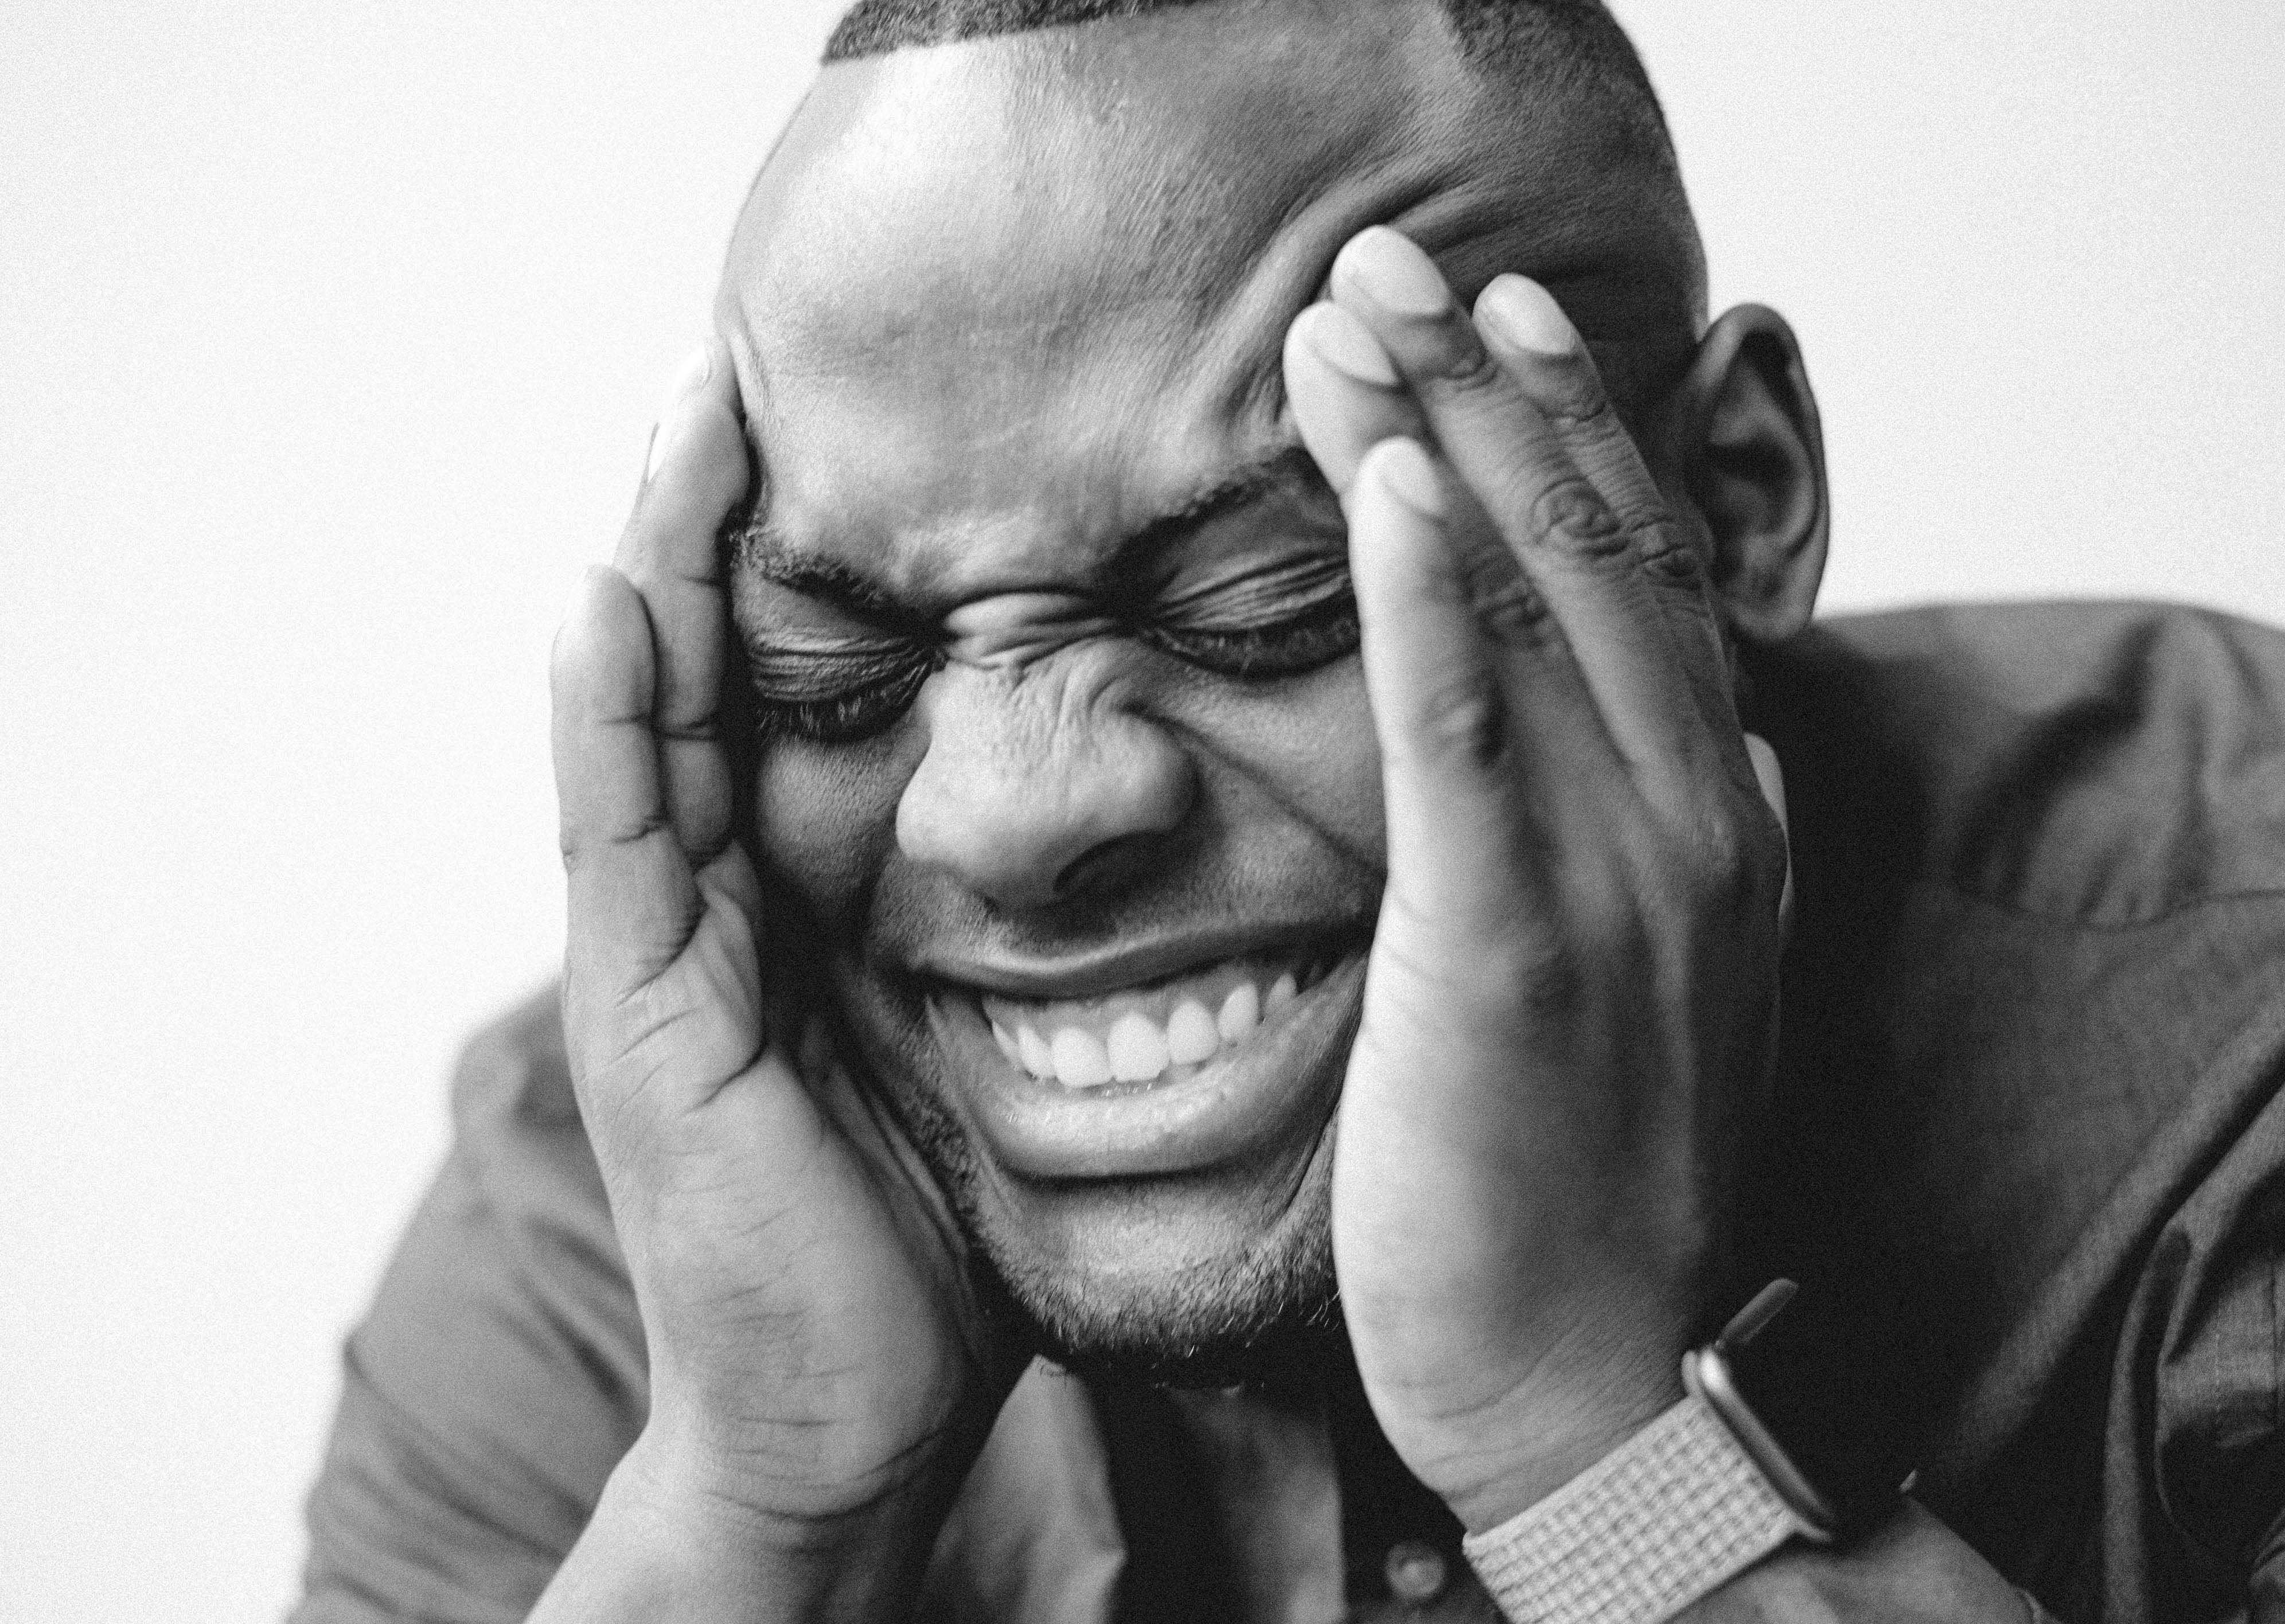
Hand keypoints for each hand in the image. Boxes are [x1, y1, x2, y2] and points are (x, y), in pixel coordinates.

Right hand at [546, 346, 1019, 1610]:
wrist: (848, 1420)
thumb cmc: (924, 1246)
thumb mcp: (979, 1052)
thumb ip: (1006, 947)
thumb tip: (1138, 855)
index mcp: (788, 905)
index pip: (777, 693)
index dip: (793, 561)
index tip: (838, 427)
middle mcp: (710, 907)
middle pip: (698, 671)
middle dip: (711, 519)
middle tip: (739, 362)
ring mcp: (662, 957)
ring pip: (641, 718)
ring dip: (653, 564)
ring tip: (679, 414)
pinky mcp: (643, 1019)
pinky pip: (617, 836)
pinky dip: (608, 712)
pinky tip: (614, 596)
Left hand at [1283, 229, 1789, 1530]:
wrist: (1605, 1389)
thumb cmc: (1596, 1188)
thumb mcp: (1657, 983)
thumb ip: (1663, 848)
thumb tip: (1691, 749)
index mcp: (1723, 824)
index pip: (1645, 588)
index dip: (1572, 440)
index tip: (1498, 329)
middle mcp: (1699, 821)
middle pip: (1592, 557)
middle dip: (1488, 393)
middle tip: (1396, 263)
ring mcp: (1622, 880)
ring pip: (1532, 612)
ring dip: (1438, 445)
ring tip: (1354, 319)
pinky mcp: (1513, 950)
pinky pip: (1469, 739)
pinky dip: (1429, 600)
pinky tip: (1376, 488)